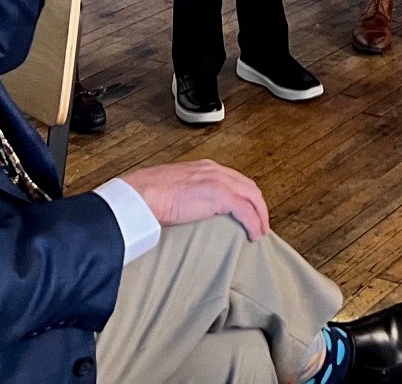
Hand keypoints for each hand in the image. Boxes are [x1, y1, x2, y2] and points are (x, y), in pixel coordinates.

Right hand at [121, 159, 270, 240]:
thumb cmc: (148, 196)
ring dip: (260, 215)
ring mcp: (218, 181)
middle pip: (248, 186)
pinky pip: (246, 210)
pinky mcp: (219, 196)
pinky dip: (254, 223)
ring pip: (252, 196)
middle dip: (257, 205)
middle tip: (260, 222)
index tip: (248, 210)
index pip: (233, 179)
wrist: (141, 196)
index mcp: (203, 168)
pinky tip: (254, 235)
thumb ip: (184, 193)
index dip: (244, 195)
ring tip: (260, 231)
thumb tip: (184, 208)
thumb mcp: (172, 188)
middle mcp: (214, 170)